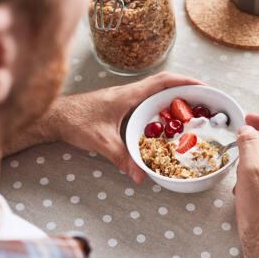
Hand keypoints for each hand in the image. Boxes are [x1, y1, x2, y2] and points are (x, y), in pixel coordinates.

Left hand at [47, 72, 202, 182]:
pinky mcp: (120, 104)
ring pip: (156, 91)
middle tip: (204, 100)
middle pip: (164, 84)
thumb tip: (141, 176)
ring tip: (191, 109)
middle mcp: (129, 92)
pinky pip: (147, 101)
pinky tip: (165, 121)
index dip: (184, 81)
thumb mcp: (101, 141)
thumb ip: (122, 158)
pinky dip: (161, 106)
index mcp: (128, 95)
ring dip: (174, 96)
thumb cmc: (75, 121)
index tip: (203, 86)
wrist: (54, 115)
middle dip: (186, 88)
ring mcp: (125, 97)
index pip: (162, 81)